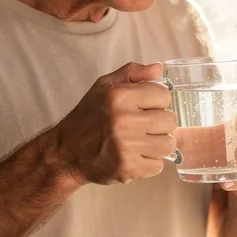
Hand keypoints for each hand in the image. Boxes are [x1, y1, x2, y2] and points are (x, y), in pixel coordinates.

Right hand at [50, 62, 177, 185]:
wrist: (66, 152)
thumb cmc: (86, 118)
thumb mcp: (103, 87)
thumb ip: (132, 74)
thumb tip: (158, 69)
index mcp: (119, 96)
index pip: (164, 95)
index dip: (157, 101)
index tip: (146, 108)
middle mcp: (123, 120)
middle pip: (170, 121)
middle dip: (159, 124)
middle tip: (143, 127)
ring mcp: (126, 146)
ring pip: (168, 145)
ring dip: (157, 145)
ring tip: (141, 143)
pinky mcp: (128, 168)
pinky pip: (158, 166)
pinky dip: (149, 163)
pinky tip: (135, 156)